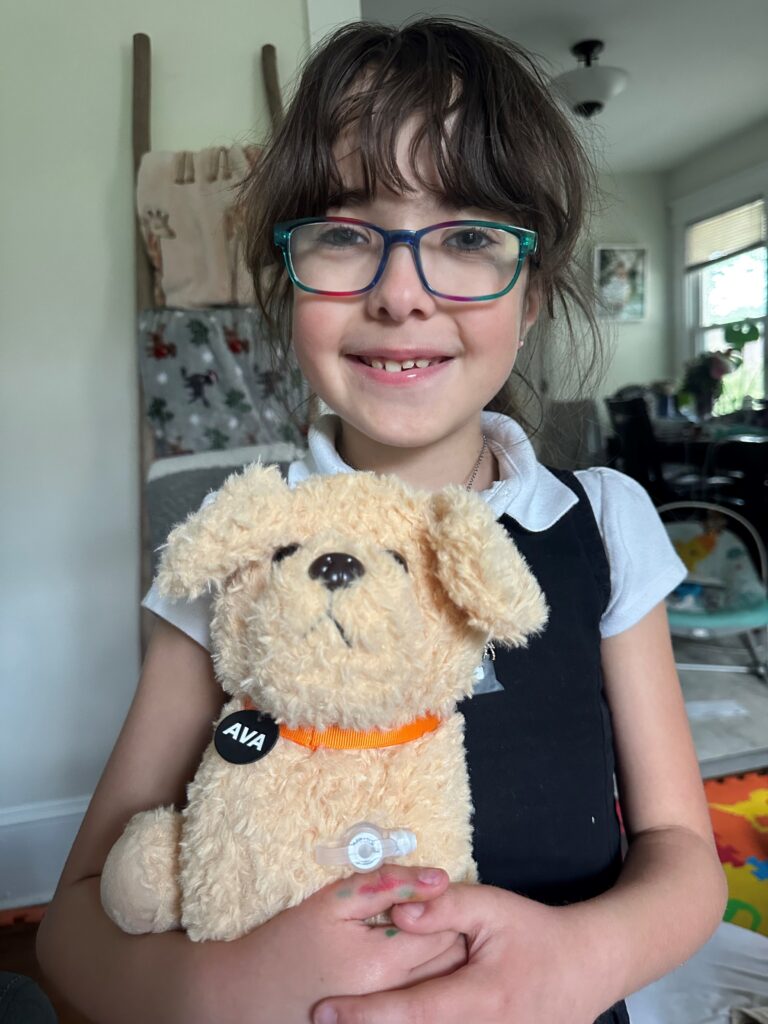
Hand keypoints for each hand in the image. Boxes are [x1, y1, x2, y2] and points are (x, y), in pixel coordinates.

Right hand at [194, 865, 465, 1022]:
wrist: (245, 997)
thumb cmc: (286, 943)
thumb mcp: (333, 903)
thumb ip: (388, 885)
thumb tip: (438, 877)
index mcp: (382, 963)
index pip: (447, 931)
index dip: (445, 908)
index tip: (431, 897)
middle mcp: (392, 999)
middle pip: (449, 963)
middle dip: (448, 934)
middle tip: (430, 915)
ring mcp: (387, 1019)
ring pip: (439, 988)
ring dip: (438, 961)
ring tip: (417, 941)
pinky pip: (417, 1008)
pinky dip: (420, 986)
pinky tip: (402, 969)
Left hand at [311, 883, 606, 1023]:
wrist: (586, 967)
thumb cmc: (535, 933)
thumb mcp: (492, 907)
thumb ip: (444, 905)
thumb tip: (397, 911)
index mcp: (481, 997)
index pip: (411, 1010)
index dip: (365, 1014)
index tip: (324, 1012)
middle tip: (320, 1020)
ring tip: (345, 1021)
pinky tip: (386, 1021)